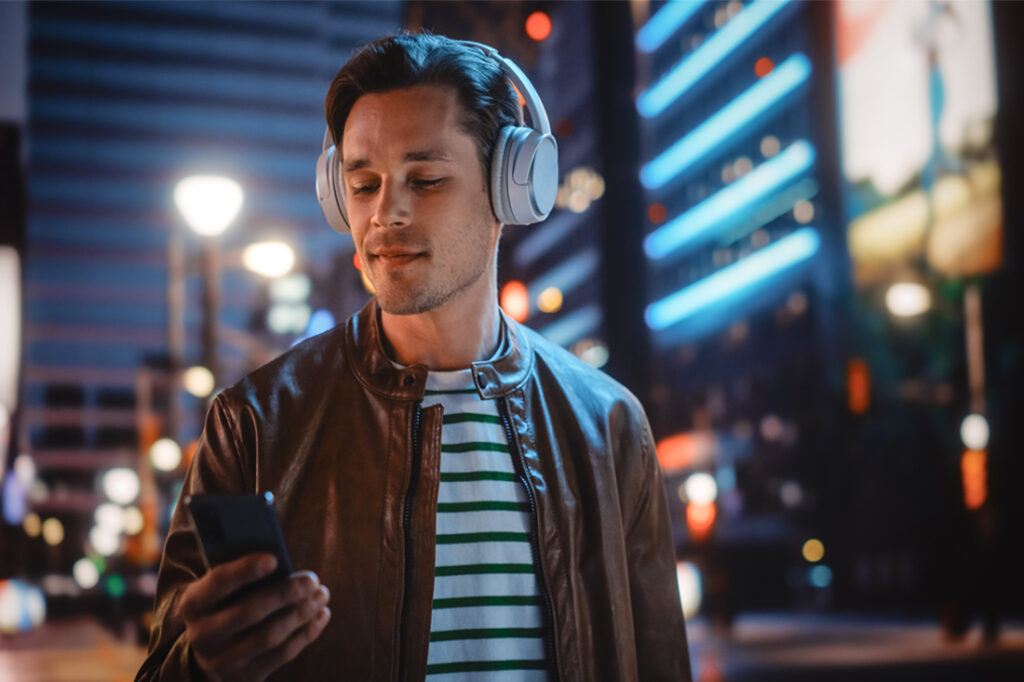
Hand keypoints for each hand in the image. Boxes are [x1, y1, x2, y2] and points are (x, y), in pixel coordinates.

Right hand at [180, 553, 330, 681]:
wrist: (212, 652)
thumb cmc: (227, 604)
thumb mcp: (224, 589)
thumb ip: (243, 573)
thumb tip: (280, 559)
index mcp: (193, 604)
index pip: (218, 583)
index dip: (245, 570)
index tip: (274, 558)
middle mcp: (202, 636)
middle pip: (249, 612)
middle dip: (285, 594)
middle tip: (312, 580)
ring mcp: (221, 662)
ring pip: (269, 636)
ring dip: (301, 613)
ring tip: (322, 594)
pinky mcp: (244, 678)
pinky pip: (282, 656)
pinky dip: (306, 633)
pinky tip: (321, 615)